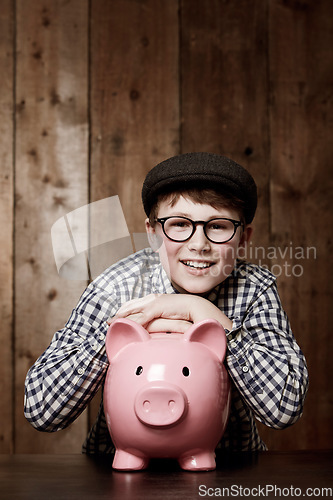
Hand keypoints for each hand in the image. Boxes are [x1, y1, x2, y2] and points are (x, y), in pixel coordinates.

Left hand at [107, 294, 232, 331]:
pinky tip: (124, 327)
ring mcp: (153, 302)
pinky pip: (140, 316)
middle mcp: (151, 299)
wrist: (196, 308)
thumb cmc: (185, 312)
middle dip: (118, 314)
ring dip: (120, 318)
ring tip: (110, 324)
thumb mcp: (169, 315)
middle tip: (108, 322)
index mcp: (154, 299)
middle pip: (129, 306)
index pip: (134, 304)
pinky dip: (130, 322)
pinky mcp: (156, 307)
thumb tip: (157, 328)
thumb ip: (161, 320)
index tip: (114, 318)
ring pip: (132, 310)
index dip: (124, 311)